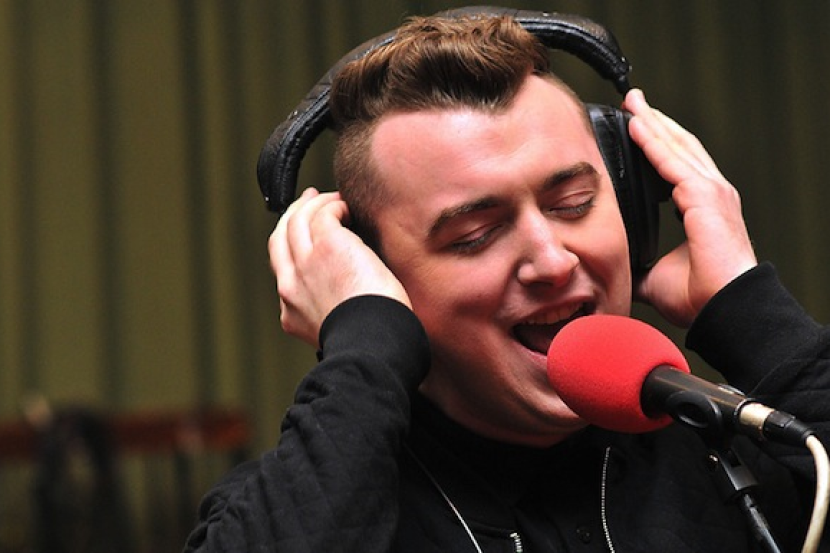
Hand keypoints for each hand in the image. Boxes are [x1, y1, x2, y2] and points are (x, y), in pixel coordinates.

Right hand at [269, 188, 410, 346]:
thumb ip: (330, 313)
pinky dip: (334, 205)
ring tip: (335, 199)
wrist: (373, 344)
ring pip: (297, 219)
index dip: (293, 245)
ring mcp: (305, 263)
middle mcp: (291, 285)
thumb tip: (349, 296)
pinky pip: (323, 213)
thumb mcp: (336, 332)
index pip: (284, 269)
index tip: (305, 235)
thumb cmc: (370, 342)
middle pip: (281, 237)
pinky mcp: (327, 246)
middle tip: (309, 200)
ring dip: (315, 204)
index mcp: (292, 312)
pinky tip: (347, 207)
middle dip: (294, 214)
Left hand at [623, 89, 756, 326]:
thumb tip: (613, 267)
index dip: (658, 142)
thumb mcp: (654, 276)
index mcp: (702, 206)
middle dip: (655, 121)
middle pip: (679, 145)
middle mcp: (710, 192)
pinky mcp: (704, 195)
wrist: (723, 306)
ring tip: (632, 103)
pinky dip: (652, 141)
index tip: (637, 125)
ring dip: (652, 122)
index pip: (678, 163)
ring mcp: (710, 190)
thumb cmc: (699, 295)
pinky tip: (636, 125)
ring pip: (675, 145)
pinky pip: (671, 161)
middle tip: (634, 101)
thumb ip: (634, 264)